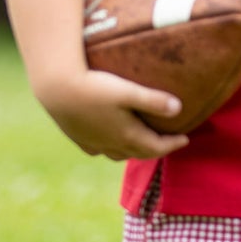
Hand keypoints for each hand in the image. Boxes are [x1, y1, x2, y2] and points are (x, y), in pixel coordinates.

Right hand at [37, 68, 188, 160]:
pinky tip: (108, 140)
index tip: (185, 139)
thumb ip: (154, 100)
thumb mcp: (128, 91)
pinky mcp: (76, 137)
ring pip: (117, 154)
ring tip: (142, 142)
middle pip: (139, 153)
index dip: (173, 144)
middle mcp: (110, 144)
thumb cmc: (95, 87)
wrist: (55, 88)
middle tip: (169, 142)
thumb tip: (179, 109)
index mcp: (127, 136)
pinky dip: (109, 148)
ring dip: (133, 151)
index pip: (156, 147)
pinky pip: (97, 150)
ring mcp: (92, 142)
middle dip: (156, 149)